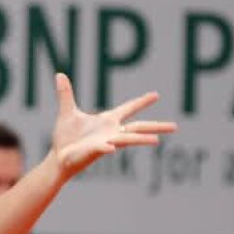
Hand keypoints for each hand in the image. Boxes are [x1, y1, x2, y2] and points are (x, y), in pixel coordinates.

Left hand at [50, 72, 176, 177]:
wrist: (58, 158)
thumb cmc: (65, 138)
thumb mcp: (67, 112)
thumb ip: (65, 94)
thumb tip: (59, 74)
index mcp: (107, 122)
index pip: (129, 109)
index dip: (141, 102)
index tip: (156, 95)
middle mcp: (111, 133)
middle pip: (138, 127)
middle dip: (157, 126)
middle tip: (176, 127)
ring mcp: (105, 143)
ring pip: (127, 140)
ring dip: (141, 139)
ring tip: (157, 141)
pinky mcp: (94, 152)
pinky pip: (103, 149)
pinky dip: (107, 147)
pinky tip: (113, 148)